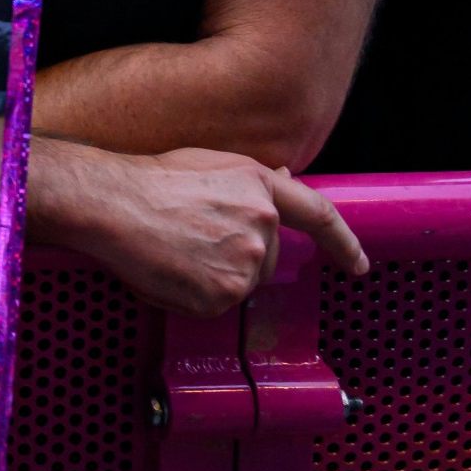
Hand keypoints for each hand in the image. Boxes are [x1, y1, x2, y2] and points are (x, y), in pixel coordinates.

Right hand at [41, 142, 369, 316]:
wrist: (112, 203)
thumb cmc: (148, 180)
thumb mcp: (208, 163)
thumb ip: (250, 181)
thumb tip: (281, 183)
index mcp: (260, 188)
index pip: (319, 216)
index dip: (343, 242)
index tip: (358, 265)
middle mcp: (262, 225)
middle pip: (266, 259)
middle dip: (236, 257)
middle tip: (189, 241)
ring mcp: (245, 263)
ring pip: (239, 285)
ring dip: (211, 278)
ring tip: (173, 251)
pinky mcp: (223, 295)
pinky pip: (214, 306)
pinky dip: (191, 297)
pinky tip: (167, 271)